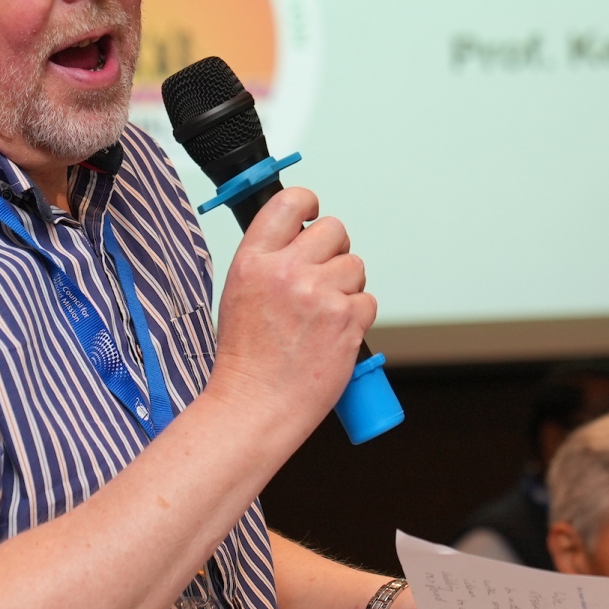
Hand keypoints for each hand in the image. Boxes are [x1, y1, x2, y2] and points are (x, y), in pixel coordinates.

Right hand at [206, 188, 375, 440]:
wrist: (255, 405)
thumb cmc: (246, 360)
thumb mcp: (239, 294)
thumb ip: (269, 261)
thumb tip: (301, 240)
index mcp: (253, 261)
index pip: (290, 203)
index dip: (309, 203)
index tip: (313, 213)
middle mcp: (286, 272)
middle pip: (334, 229)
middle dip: (335, 250)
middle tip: (323, 277)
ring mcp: (318, 295)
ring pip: (355, 266)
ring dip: (347, 287)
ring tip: (322, 317)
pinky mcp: (346, 319)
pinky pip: (368, 300)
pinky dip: (357, 317)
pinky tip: (333, 335)